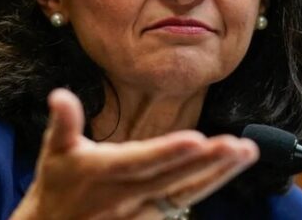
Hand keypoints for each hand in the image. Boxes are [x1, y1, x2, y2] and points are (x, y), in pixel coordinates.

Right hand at [10, 88, 258, 219]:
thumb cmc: (58, 184)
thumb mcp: (54, 151)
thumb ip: (64, 122)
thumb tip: (59, 94)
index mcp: (105, 173)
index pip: (142, 162)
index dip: (169, 152)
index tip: (197, 139)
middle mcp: (127, 195)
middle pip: (174, 179)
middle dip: (208, 163)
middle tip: (238, 145)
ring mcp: (142, 211)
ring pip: (186, 193)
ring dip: (219, 173)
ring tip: (247, 151)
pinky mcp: (151, 218)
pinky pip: (185, 201)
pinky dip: (210, 184)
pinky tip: (233, 167)